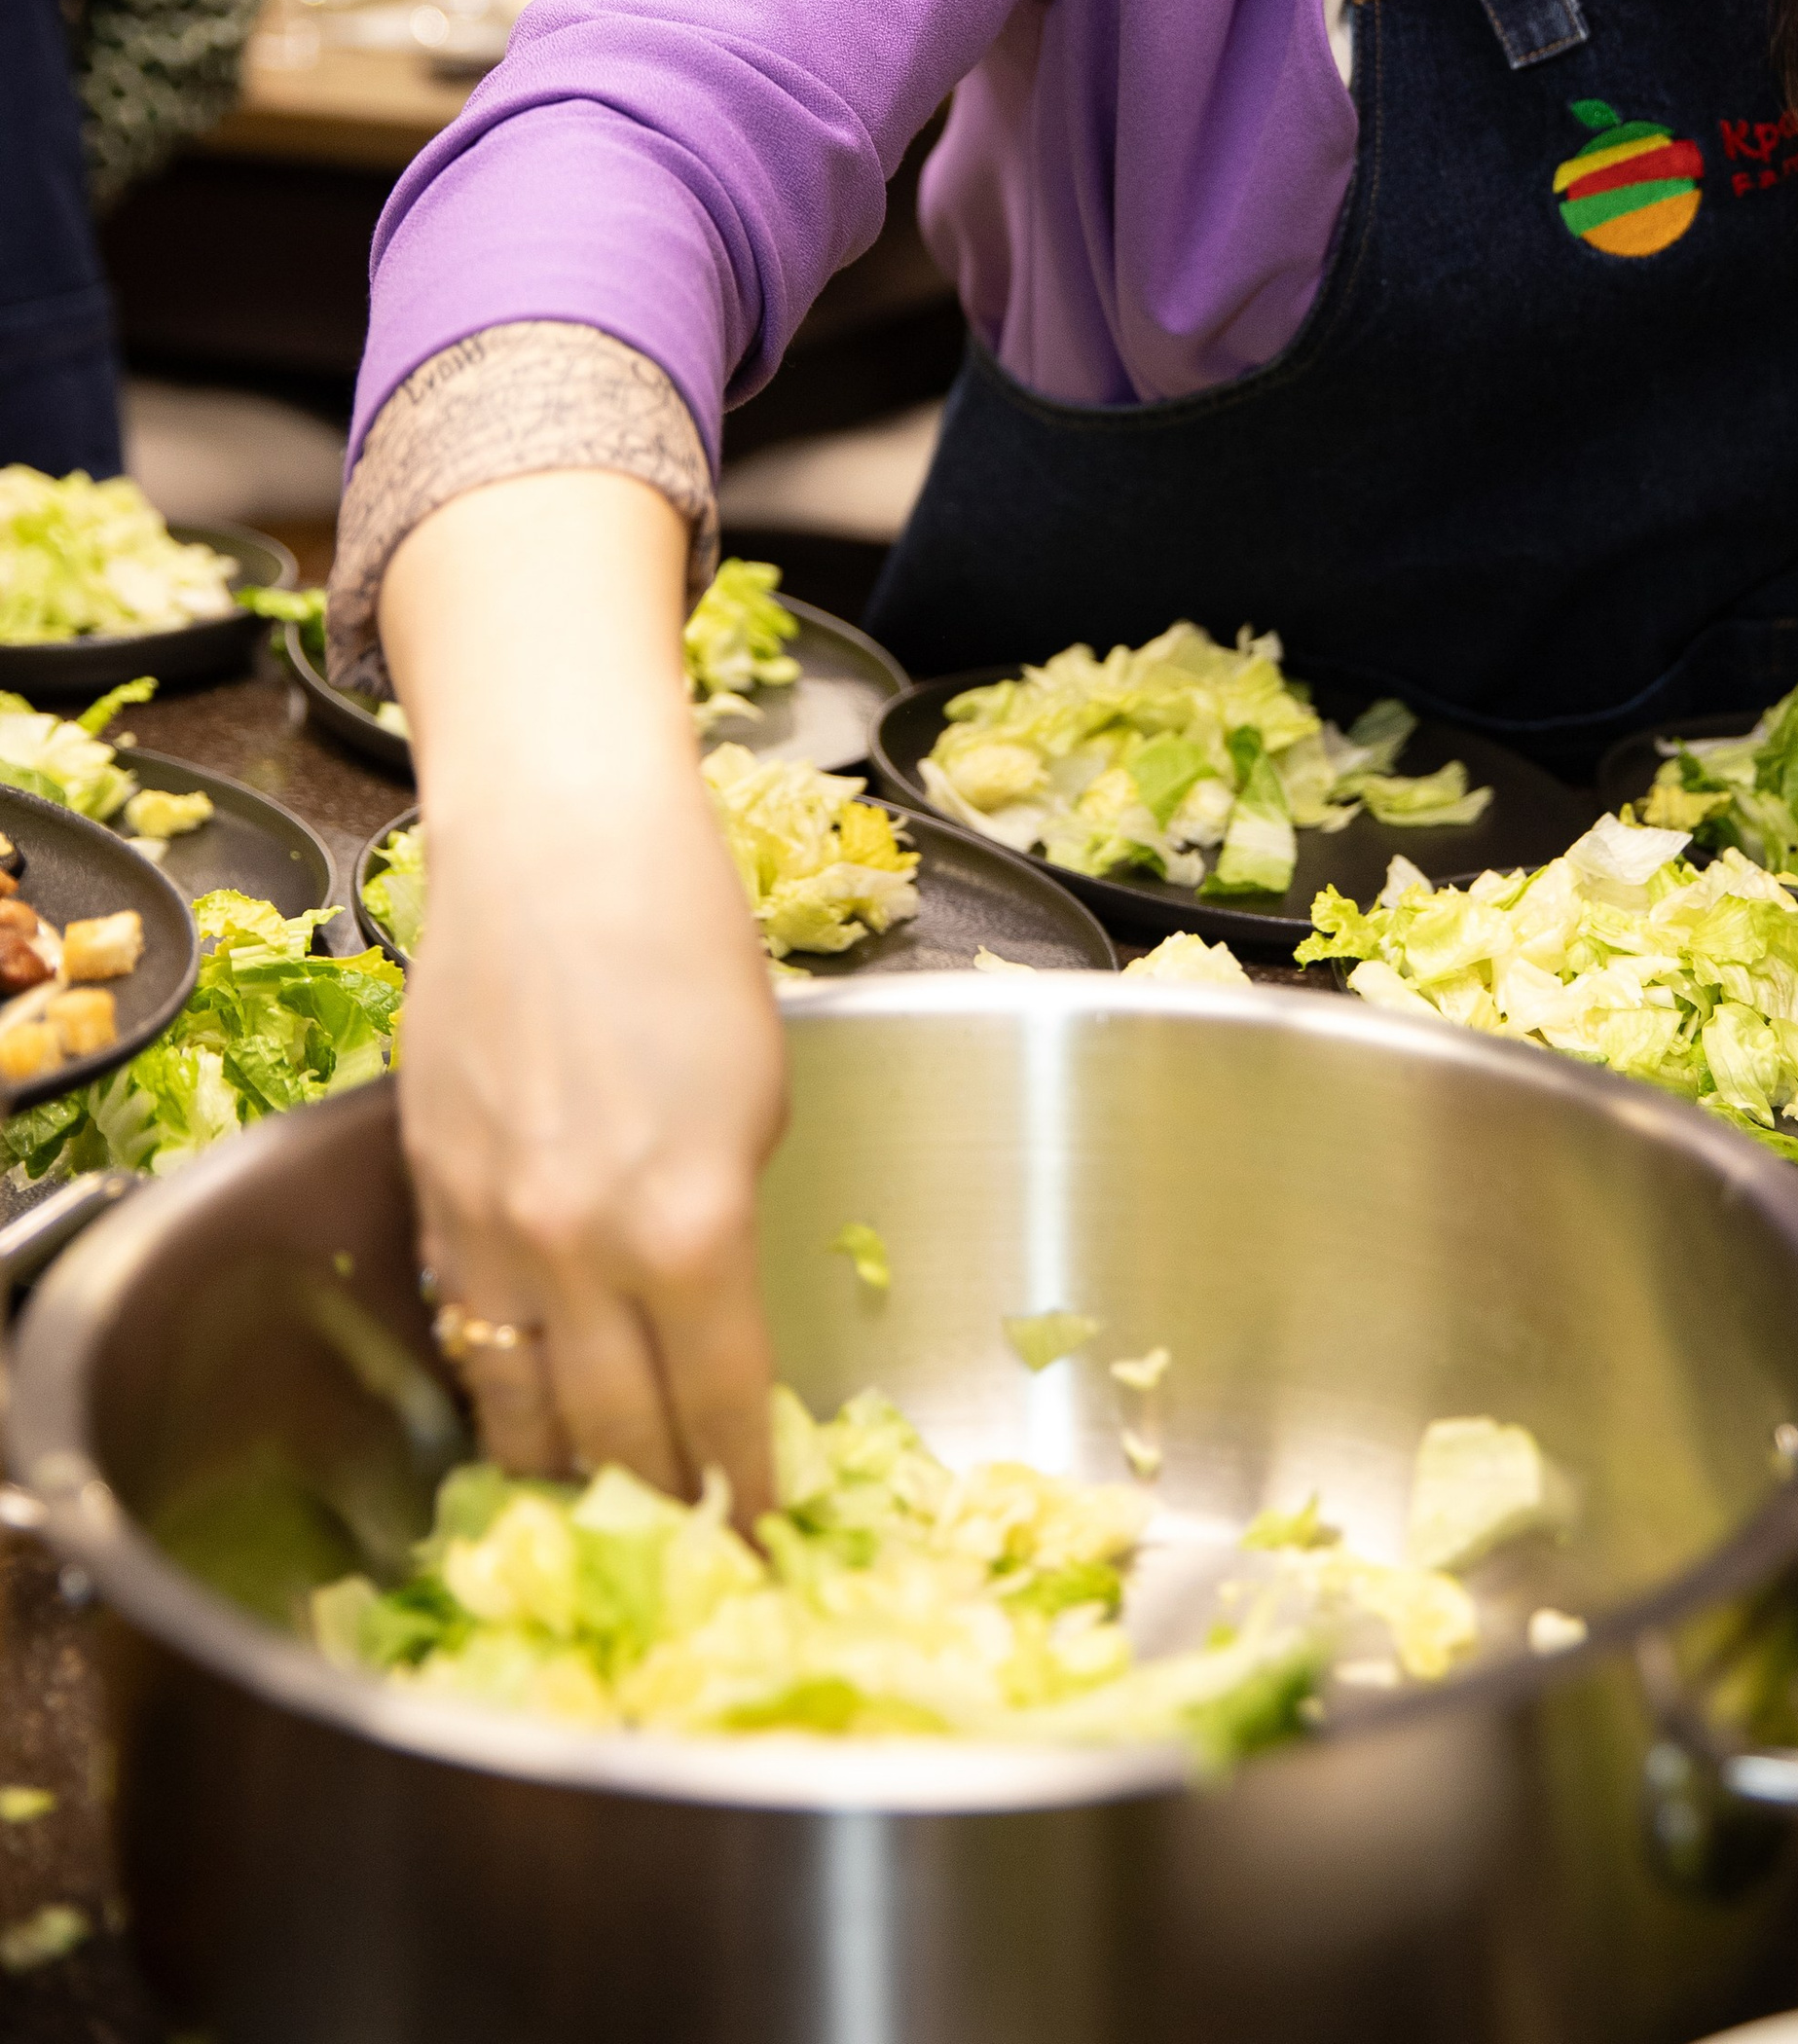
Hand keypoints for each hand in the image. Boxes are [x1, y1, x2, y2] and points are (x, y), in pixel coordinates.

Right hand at [399, 750, 785, 1521]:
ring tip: (599, 1511)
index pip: (718, 1416)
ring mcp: (489, 1230)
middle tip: (687, 1555)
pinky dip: (495, 1379)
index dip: (745, 1494)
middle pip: (612, 1445)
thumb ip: (726, 1216)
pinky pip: (459, 1327)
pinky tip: (523, 1403)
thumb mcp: (758, 1097)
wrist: (560, 850)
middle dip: (658, 1511)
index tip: (763, 1541)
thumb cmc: (687, 943)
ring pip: (514, 1410)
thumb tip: (709, 1300)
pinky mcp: (427, 1195)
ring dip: (561, 1471)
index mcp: (688, 1231)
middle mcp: (578, 1252)